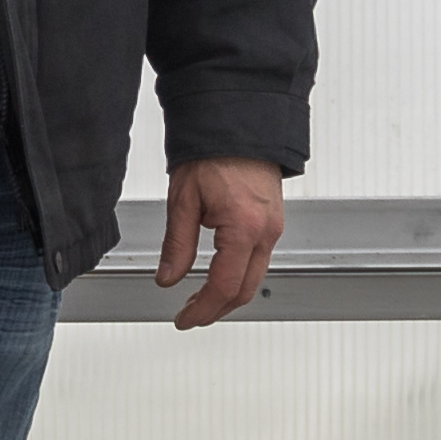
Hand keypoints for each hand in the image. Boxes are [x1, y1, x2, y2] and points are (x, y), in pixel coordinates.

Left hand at [152, 157, 285, 327]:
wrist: (239, 120)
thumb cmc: (214, 149)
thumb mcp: (183, 198)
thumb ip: (176, 244)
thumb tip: (167, 277)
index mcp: (243, 228)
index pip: (224, 287)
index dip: (202, 309)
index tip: (184, 319)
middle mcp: (265, 231)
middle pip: (245, 290)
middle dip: (216, 309)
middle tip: (189, 314)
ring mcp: (273, 226)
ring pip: (255, 277)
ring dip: (228, 294)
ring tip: (199, 298)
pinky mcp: (273, 220)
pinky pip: (259, 259)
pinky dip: (239, 275)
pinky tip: (219, 273)